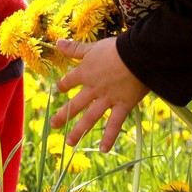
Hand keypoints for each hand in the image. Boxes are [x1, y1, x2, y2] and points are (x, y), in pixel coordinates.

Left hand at [49, 37, 148, 151]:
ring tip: (70, 143)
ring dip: (79, 131)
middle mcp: (93, 89)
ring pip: (90, 118)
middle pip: (75, 104)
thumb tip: (57, 42)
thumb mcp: (92, 47)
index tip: (59, 89)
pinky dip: (109, 137)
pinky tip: (103, 149)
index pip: (69, 81)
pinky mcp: (122, 105)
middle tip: (53, 126)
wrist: (138, 56)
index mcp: (85, 73)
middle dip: (63, 116)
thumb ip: (75, 48)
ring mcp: (107, 99)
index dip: (63, 85)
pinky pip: (114, 124)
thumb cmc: (116, 48)